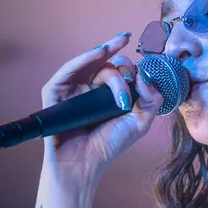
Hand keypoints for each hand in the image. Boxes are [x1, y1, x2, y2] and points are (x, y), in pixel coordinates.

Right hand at [40, 33, 164, 181]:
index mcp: (108, 94)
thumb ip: (151, 100)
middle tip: (129, 59)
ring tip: (118, 44)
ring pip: (91, 63)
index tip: (142, 76)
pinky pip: (68, 69)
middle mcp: (89, 88)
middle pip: (107, 64)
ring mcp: (72, 88)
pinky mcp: (55, 91)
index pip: (121, 72)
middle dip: (120, 59)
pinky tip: (99, 52)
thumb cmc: (108, 146)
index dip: (132, 69)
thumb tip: (145, 76)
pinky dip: (83, 58)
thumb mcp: (139, 123)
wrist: (83, 164)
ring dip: (105, 52)